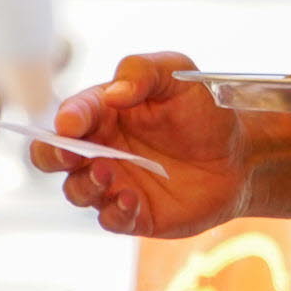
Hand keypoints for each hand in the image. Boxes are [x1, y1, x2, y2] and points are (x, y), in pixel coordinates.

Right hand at [36, 52, 245, 237]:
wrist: (239, 154)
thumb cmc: (203, 111)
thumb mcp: (178, 75)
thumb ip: (143, 72)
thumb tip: (113, 92)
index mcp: (104, 112)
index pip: (72, 115)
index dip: (67, 118)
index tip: (72, 123)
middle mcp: (101, 148)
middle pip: (52, 155)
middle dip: (51, 154)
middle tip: (70, 152)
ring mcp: (115, 182)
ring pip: (76, 190)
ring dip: (85, 184)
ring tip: (108, 173)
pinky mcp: (133, 213)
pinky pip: (110, 219)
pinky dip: (114, 212)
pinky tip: (131, 199)